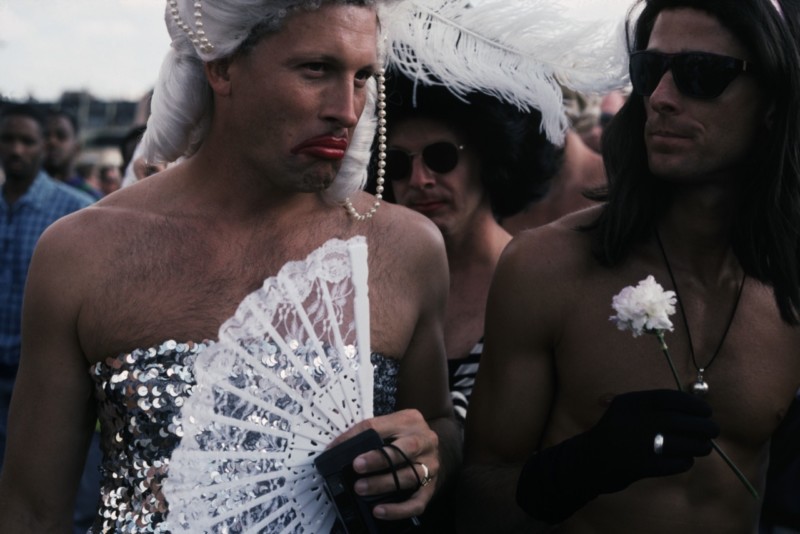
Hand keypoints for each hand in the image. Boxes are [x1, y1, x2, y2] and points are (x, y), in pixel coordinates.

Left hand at [330, 409, 438, 520]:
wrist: (430, 448)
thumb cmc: (402, 437)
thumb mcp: (388, 426)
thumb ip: (366, 433)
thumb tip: (334, 449)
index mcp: (409, 420)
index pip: (381, 426)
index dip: (359, 437)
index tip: (341, 449)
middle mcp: (425, 440)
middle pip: (404, 449)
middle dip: (379, 459)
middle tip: (357, 467)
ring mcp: (431, 464)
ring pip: (410, 476)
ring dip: (383, 484)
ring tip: (361, 488)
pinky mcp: (432, 486)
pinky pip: (417, 501)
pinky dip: (398, 509)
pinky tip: (380, 510)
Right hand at [517, 389, 719, 522]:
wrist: (588, 461)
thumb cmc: (613, 432)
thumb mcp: (623, 408)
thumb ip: (651, 404)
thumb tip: (691, 404)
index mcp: (633, 402)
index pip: (672, 398)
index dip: (694, 404)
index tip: (707, 411)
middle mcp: (637, 420)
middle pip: (684, 421)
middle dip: (705, 426)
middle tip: (714, 430)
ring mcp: (641, 444)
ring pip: (685, 443)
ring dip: (700, 445)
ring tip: (703, 447)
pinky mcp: (643, 466)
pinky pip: (677, 463)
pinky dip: (685, 462)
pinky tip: (685, 460)